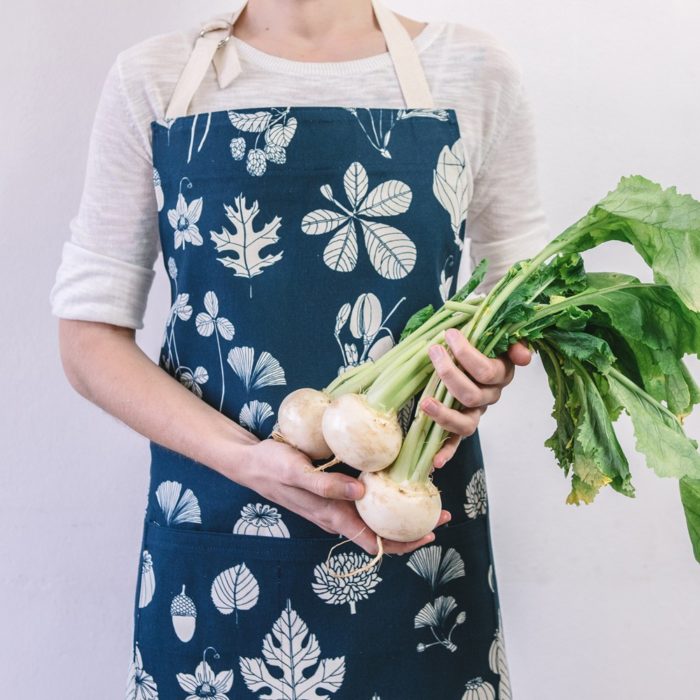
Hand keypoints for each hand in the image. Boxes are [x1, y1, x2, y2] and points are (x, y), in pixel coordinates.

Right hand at [235, 439, 450, 554]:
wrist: (252, 463)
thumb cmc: (272, 466)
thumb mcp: (296, 471)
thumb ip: (325, 484)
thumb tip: (360, 492)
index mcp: (332, 516)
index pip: (374, 541)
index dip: (404, 542)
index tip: (430, 533)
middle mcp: (338, 515)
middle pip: (382, 533)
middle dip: (414, 528)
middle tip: (444, 512)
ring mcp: (337, 505)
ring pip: (376, 517)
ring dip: (402, 512)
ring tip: (429, 496)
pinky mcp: (335, 491)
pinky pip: (366, 501)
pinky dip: (386, 495)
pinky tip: (397, 479)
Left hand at [422, 328, 531, 468]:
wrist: (475, 354)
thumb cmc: (483, 343)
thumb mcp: (500, 337)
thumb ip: (514, 343)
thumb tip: (523, 356)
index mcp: (501, 375)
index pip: (487, 371)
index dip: (467, 354)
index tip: (449, 335)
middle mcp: (490, 397)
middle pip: (472, 396)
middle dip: (450, 374)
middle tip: (434, 352)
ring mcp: (476, 413)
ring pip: (466, 424)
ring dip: (445, 415)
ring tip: (426, 402)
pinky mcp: (461, 425)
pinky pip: (456, 442)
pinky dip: (447, 452)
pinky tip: (435, 462)